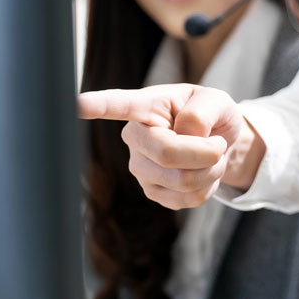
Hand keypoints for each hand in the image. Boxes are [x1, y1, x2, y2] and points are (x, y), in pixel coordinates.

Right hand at [77, 84, 264, 209]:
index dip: (99, 105)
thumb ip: (202, 113)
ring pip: (182, 179)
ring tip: (213, 155)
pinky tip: (204, 172)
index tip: (78, 103)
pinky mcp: (153, 191)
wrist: (220, 142)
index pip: (119, 105)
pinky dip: (210, 185)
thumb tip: (186, 135)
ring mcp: (140, 167)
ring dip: (212, 169)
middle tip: (218, 143)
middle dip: (206, 152)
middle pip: (167, 153)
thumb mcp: (217, 101)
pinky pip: (189, 198)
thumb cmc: (212, 115)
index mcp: (148, 106)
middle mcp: (135, 138)